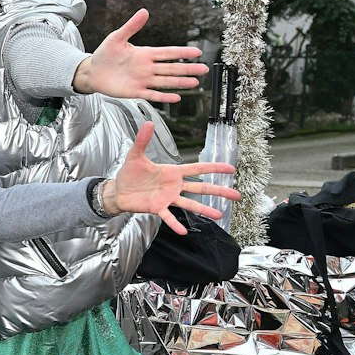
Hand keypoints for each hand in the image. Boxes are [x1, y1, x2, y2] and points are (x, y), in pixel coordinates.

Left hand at [72, 10, 208, 103]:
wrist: (92, 72)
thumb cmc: (104, 54)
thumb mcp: (116, 37)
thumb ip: (131, 26)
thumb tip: (144, 12)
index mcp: (145, 54)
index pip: (168, 52)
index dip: (182, 52)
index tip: (197, 52)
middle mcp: (147, 67)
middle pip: (172, 68)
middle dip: (188, 68)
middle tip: (204, 69)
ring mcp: (143, 80)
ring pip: (166, 81)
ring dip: (180, 82)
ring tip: (195, 83)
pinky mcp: (135, 91)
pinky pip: (152, 94)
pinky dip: (164, 96)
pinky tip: (176, 97)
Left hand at [103, 121, 240, 231]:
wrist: (118, 190)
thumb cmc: (129, 173)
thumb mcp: (135, 155)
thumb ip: (143, 140)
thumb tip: (148, 122)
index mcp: (173, 172)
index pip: (197, 169)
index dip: (214, 168)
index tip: (231, 168)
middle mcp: (174, 186)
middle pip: (201, 188)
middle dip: (219, 191)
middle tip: (237, 195)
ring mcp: (167, 198)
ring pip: (190, 204)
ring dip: (204, 209)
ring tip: (219, 215)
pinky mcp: (157, 208)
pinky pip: (169, 217)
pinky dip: (176, 224)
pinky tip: (184, 232)